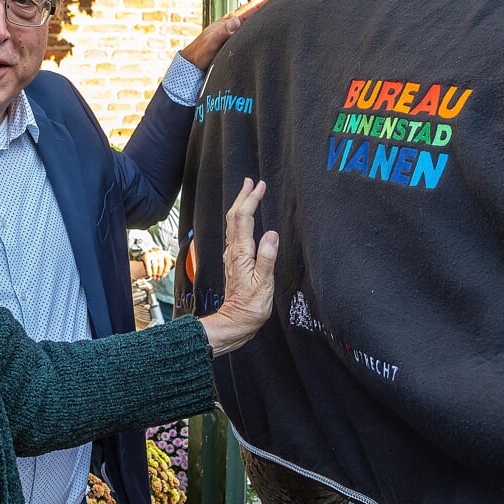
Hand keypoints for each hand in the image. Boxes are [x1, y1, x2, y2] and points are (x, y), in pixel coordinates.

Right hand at [142, 249, 173, 280]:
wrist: (147, 248)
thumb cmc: (157, 255)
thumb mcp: (165, 257)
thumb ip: (172, 261)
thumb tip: (177, 265)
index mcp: (166, 254)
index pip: (168, 263)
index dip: (166, 272)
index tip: (163, 276)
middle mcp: (160, 253)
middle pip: (161, 266)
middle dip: (159, 274)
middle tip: (157, 278)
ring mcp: (153, 254)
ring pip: (155, 266)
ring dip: (154, 273)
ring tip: (153, 276)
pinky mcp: (146, 255)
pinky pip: (148, 265)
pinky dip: (149, 271)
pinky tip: (149, 274)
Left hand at [179, 0, 283, 70]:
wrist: (194, 64)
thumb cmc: (200, 52)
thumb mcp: (209, 41)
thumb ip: (221, 32)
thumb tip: (236, 22)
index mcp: (233, 20)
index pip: (254, 5)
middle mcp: (239, 23)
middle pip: (261, 9)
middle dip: (276, 0)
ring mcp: (240, 31)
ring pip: (261, 19)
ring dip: (274, 12)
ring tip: (290, 6)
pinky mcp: (240, 41)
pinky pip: (257, 30)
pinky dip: (267, 26)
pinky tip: (276, 26)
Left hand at [198, 178, 278, 356]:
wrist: (235, 321)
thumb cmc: (251, 306)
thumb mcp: (264, 284)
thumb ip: (267, 258)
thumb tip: (272, 234)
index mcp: (242, 253)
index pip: (244, 219)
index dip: (251, 200)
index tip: (260, 186)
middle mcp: (233, 251)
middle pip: (234, 217)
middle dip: (242, 197)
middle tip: (251, 181)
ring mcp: (232, 256)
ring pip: (232, 224)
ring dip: (239, 206)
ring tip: (247, 193)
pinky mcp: (233, 261)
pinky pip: (234, 233)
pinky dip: (239, 219)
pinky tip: (244, 219)